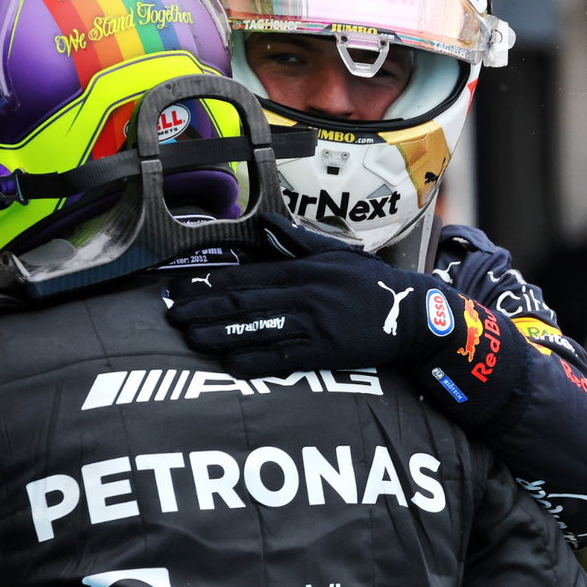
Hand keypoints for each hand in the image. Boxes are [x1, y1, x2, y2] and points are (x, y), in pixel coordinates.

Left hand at [166, 213, 527, 425]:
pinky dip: (254, 361)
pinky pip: (283, 358)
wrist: (413, 317)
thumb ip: (297, 241)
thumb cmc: (371, 285)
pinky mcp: (326, 353)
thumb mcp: (337, 254)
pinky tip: (228, 362)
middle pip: (245, 303)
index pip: (249, 276)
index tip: (183, 288)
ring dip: (220, 335)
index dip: (212, 284)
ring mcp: (315, 325)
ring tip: (191, 338)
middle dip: (205, 310)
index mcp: (305, 270)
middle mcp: (306, 295)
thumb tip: (263, 223)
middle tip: (174, 316)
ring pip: (257, 330)